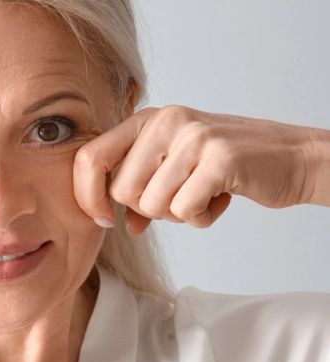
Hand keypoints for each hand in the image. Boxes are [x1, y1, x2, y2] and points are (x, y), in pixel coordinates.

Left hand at [72, 105, 317, 234]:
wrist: (291, 157)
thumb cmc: (223, 167)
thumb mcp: (173, 169)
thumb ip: (139, 189)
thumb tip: (114, 223)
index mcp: (146, 119)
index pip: (89, 158)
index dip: (88, 196)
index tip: (104, 220)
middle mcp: (166, 120)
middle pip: (122, 191)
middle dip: (148, 209)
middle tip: (180, 197)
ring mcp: (194, 136)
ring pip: (153, 205)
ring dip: (179, 215)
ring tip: (203, 194)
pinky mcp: (220, 158)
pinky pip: (185, 210)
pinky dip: (200, 218)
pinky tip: (220, 199)